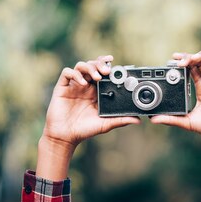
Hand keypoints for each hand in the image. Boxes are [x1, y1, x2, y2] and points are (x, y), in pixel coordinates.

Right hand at [37, 55, 140, 178]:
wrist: (66, 137)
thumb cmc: (85, 130)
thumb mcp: (105, 124)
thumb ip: (120, 120)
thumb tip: (138, 120)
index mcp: (95, 91)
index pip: (102, 71)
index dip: (107, 65)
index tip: (114, 64)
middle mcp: (85, 85)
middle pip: (92, 65)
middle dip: (100, 64)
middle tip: (107, 71)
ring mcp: (73, 85)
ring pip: (80, 66)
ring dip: (90, 67)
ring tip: (97, 77)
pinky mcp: (62, 87)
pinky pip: (67, 73)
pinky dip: (75, 74)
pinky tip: (82, 83)